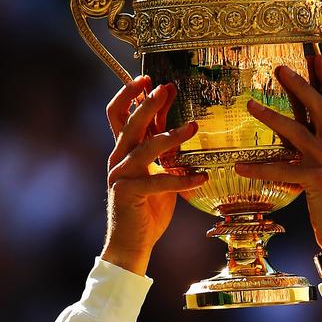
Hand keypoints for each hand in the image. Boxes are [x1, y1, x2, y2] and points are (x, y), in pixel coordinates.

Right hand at [101, 77, 206, 275]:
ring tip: (194, 128)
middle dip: (149, 103)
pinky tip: (202, 177)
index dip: (130, 93)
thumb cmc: (148, 208)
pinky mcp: (128, 193)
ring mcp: (121, 175)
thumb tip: (178, 125)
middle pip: (130, 122)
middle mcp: (118, 158)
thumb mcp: (158, 171)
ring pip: (146, 147)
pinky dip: (182, 179)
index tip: (149, 78)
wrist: (132, 243)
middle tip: (166, 88)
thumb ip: (163, 150)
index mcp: (123, 150)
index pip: (119, 113)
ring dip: (171, 136)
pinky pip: (159, 181)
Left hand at [238, 56, 321, 256]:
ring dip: (273, 116)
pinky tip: (240, 168)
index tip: (313, 55)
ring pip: (300, 132)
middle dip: (300, 85)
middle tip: (279, 67)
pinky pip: (285, 170)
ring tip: (251, 105)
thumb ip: (313, 145)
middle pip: (320, 107)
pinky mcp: (319, 182)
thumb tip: (292, 126)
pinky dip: (261, 168)